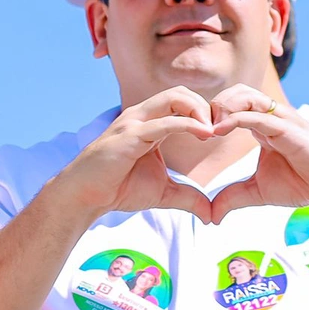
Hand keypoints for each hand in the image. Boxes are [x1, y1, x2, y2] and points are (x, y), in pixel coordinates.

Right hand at [58, 86, 213, 222]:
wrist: (86, 196)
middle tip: (221, 129)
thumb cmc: (118, 189)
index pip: (183, 102)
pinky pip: (163, 122)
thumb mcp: (164, 194)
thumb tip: (210, 216)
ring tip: (213, 132)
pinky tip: (204, 135)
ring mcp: (134, 123)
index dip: (206, 113)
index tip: (222, 134)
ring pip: (173, 98)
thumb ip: (189, 199)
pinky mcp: (129, 135)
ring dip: (199, 110)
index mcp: (150, 124)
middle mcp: (142, 117)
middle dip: (206, 106)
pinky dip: (187, 124)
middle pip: (181, 93)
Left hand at [208, 84, 308, 223]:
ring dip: (222, 106)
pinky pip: (259, 116)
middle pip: (236, 92)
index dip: (210, 113)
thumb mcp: (256, 192)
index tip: (194, 133)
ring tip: (207, 127)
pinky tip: (218, 130)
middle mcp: (272, 117)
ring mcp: (282, 120)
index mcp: (262, 125)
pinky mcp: (291, 129)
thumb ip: (231, 198)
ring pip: (246, 96)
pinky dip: (236, 118)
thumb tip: (210, 217)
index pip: (232, 104)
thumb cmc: (302, 184)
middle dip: (213, 104)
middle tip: (198, 127)